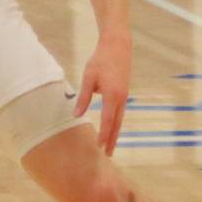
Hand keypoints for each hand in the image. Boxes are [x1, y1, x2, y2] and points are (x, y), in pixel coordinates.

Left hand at [72, 31, 131, 155]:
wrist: (118, 46)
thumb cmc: (100, 60)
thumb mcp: (88, 77)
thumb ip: (84, 97)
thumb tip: (77, 115)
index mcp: (113, 96)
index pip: (108, 121)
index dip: (104, 135)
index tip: (100, 148)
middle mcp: (122, 98)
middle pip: (117, 124)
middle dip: (112, 140)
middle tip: (109, 155)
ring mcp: (125, 95)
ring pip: (120, 118)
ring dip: (115, 131)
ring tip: (110, 144)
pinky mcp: (124, 92)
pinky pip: (120, 111)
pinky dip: (116, 121)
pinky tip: (111, 126)